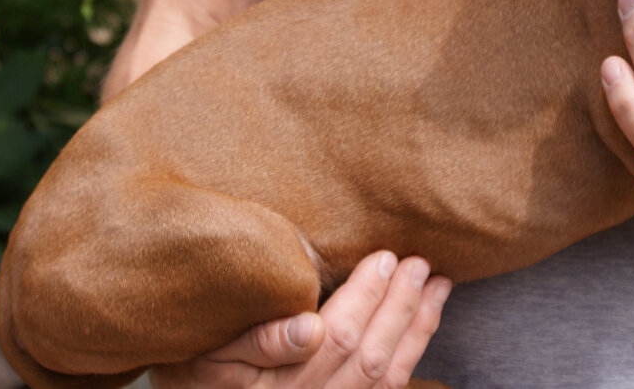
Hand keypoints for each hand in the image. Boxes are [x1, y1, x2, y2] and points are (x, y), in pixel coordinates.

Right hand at [150, 251, 450, 388]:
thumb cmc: (196, 360)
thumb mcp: (209, 347)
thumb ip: (257, 338)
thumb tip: (310, 327)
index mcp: (277, 388)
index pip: (335, 338)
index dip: (366, 297)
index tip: (384, 257)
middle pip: (368, 358)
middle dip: (399, 307)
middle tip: (417, 262)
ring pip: (385, 377)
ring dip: (416, 328)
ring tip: (437, 285)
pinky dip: (412, 352)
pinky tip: (426, 319)